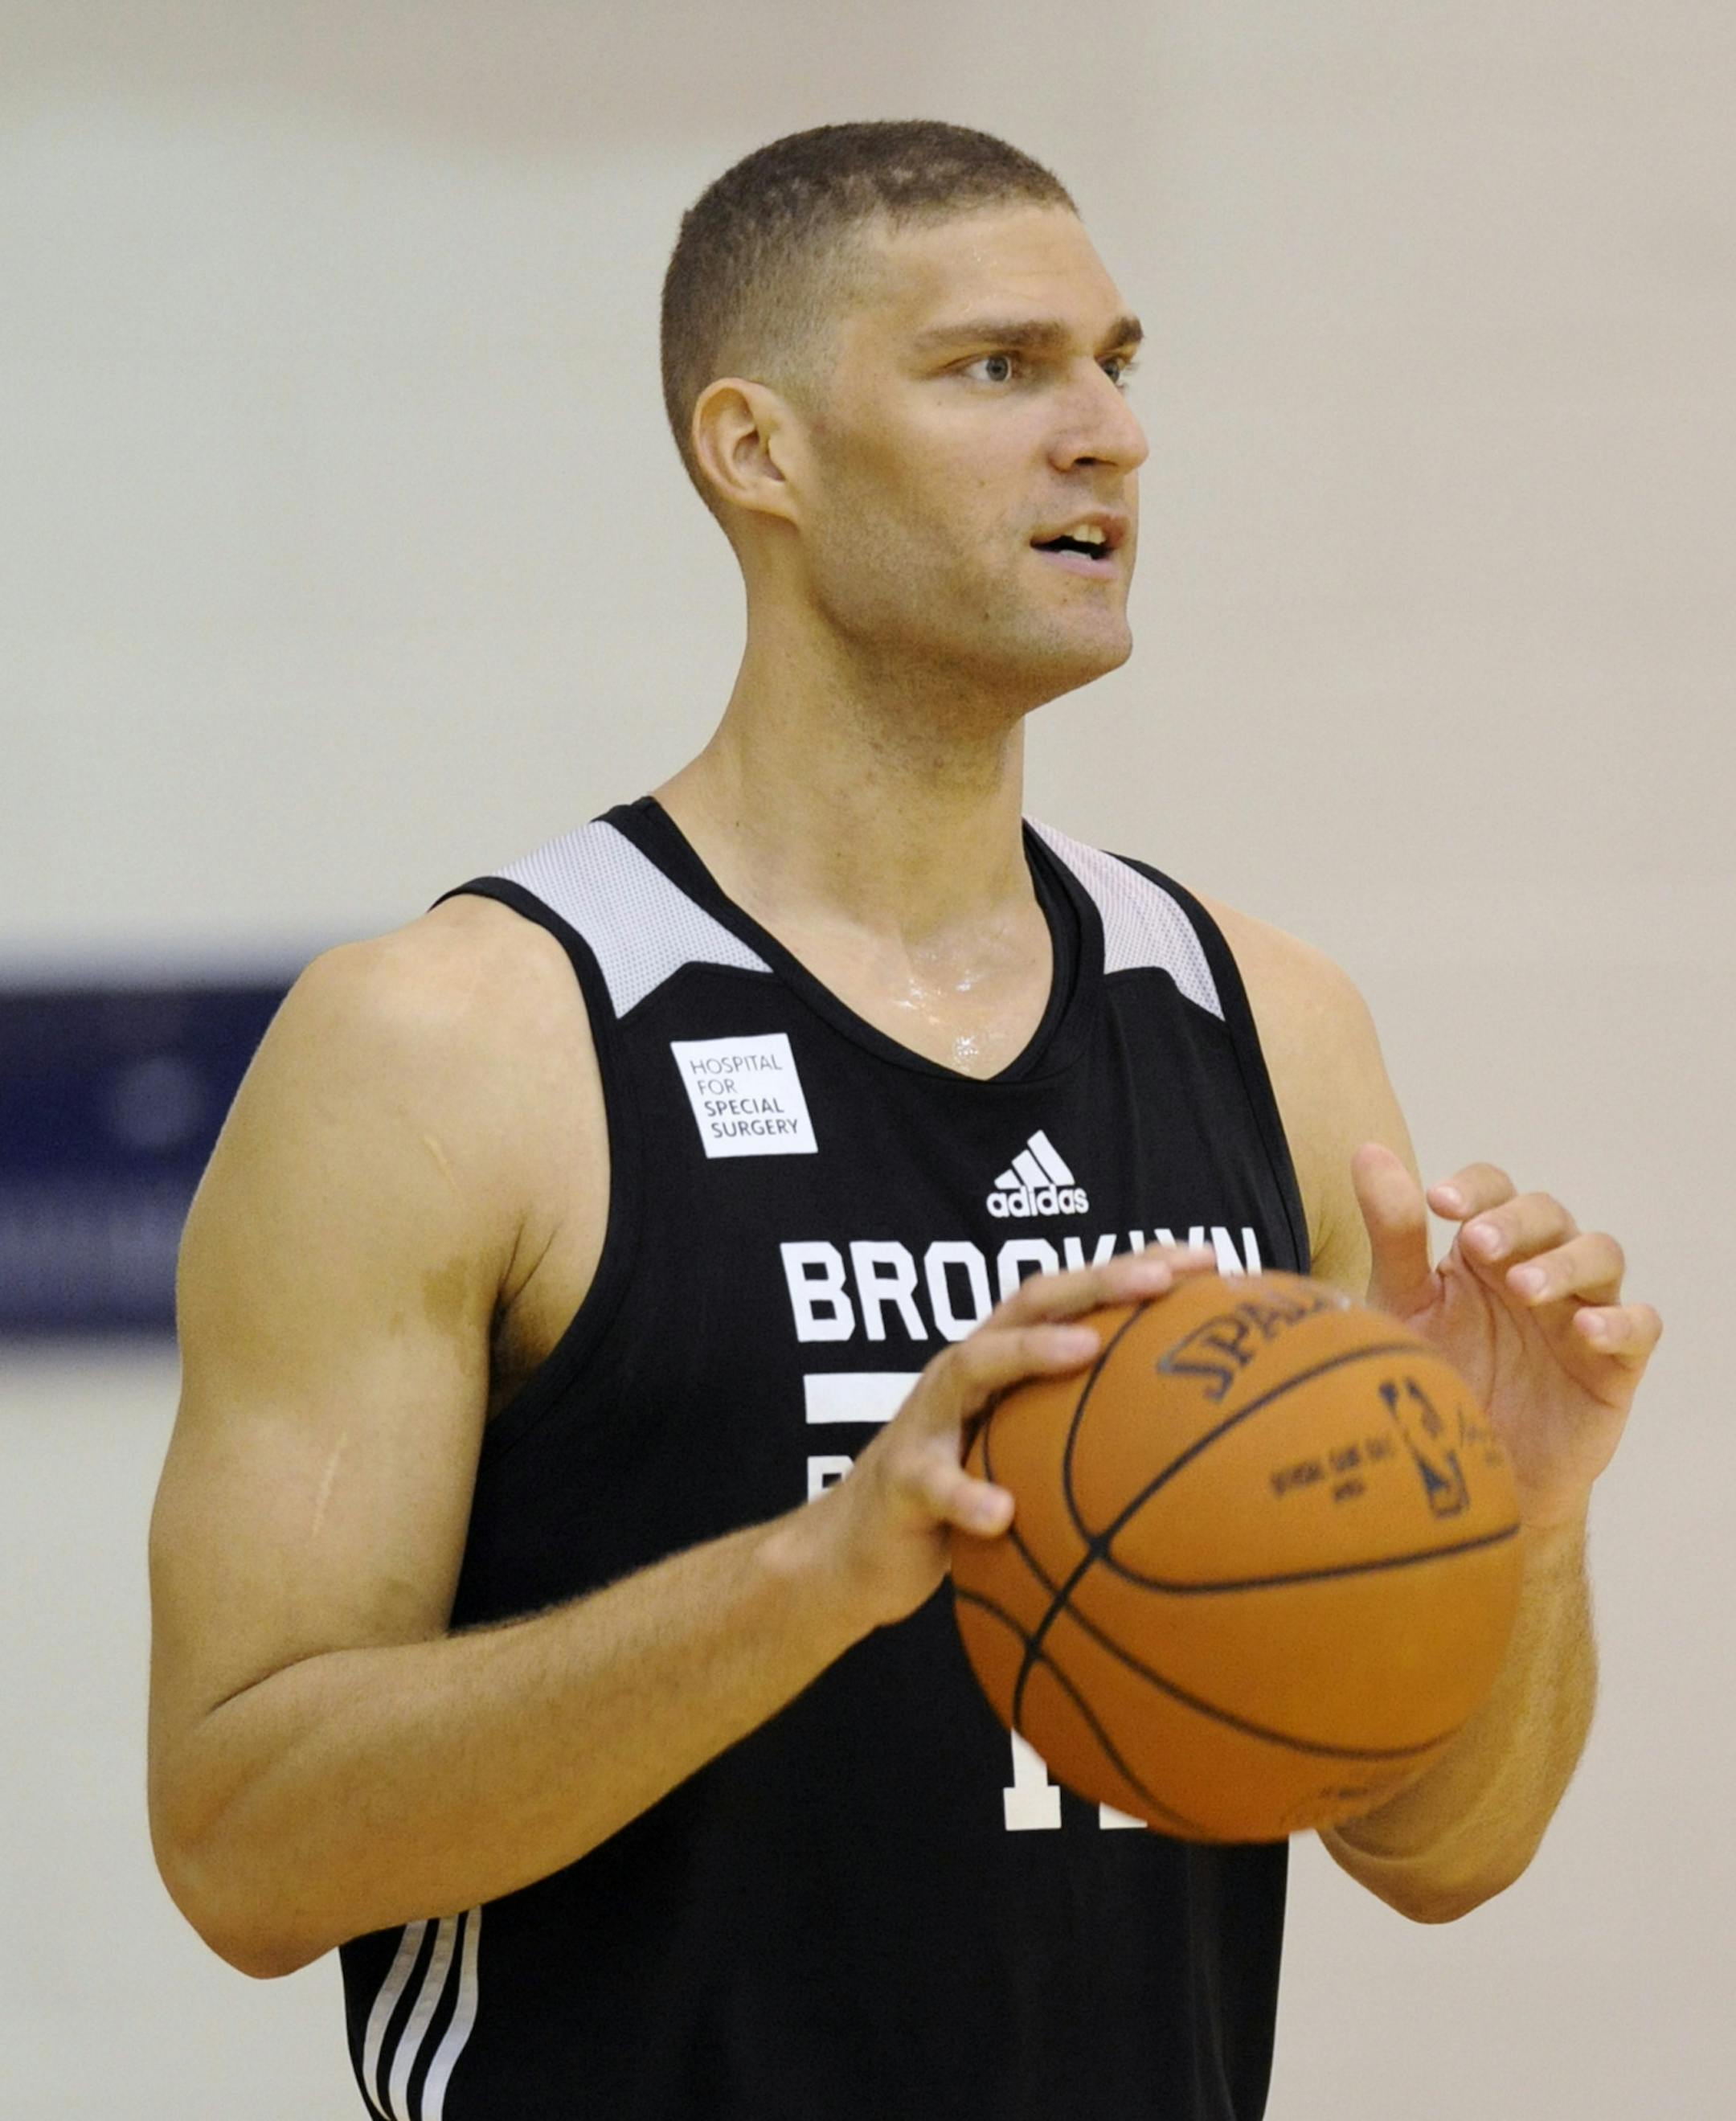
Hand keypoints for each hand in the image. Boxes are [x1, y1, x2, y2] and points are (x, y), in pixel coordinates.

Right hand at [819, 1245, 1218, 1629]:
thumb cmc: (959, 1497)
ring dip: (1028, 1351)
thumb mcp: (1025, 1458)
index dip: (1134, 1270)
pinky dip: (966, 1495)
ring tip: (1083, 1350)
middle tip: (1159, 1280)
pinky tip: (1001, 1513)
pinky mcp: (900, 1481)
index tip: (1207, 1259)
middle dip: (1095, 1282)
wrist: (853, 1553)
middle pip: (1027, 1304)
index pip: (1073, 1298)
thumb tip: (1195, 1450)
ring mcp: (926, 1421)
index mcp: (1003, 1363)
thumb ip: (1083, 1438)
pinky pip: (934, 1483)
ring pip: (972, 1367)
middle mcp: (964, 1375)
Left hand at [1353, 1143, 1661, 1532]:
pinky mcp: (1613, 1364)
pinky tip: (1584, 1331)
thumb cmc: (1434, 1378)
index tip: (1438, 1203)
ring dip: (1565, 1261)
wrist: (1462, 1476)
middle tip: (1478, 1245)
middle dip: (1515, 1222)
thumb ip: (1393, 1234)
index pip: (1495, 1191)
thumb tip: (1368, 1151)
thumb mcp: (1403, 1307)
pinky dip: (1620, 1321)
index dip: (1475, 1187)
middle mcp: (1537, 1268)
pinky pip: (1640, 1326)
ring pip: (1601, 1254)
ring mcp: (1580, 1311)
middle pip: (1548, 1214)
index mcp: (1485, 1251)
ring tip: (1523, 1286)